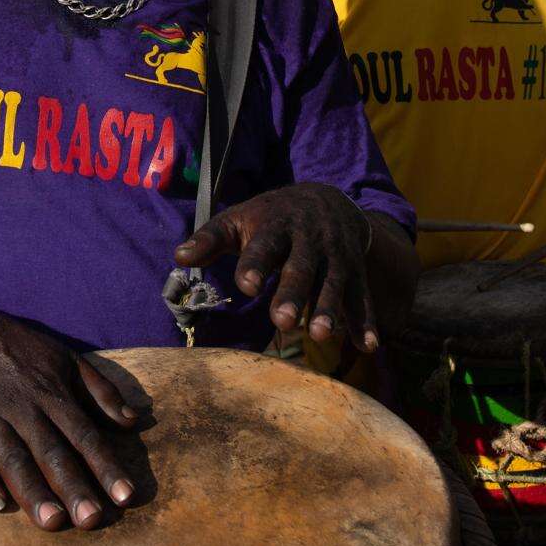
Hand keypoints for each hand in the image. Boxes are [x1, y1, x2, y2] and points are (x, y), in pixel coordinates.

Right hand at [0, 308, 139, 530]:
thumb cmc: (19, 351)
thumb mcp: (65, 359)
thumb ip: (101, 391)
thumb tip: (134, 421)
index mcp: (53, 394)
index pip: (85, 435)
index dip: (106, 466)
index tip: (125, 496)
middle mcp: (23, 407)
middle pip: (51, 451)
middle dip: (73, 486)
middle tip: (91, 520)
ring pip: (12, 458)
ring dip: (32, 490)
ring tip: (52, 522)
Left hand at [172, 182, 377, 349]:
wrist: (327, 199)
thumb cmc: (271, 218)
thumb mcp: (239, 220)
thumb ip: (210, 239)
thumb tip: (178, 257)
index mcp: (276, 226)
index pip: (264, 245)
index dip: (255, 264)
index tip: (247, 285)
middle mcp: (308, 240)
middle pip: (301, 267)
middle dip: (292, 293)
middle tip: (280, 320)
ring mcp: (335, 255)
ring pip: (333, 283)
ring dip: (329, 309)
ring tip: (320, 336)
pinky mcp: (355, 271)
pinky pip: (362, 296)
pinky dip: (365, 321)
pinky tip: (367, 346)